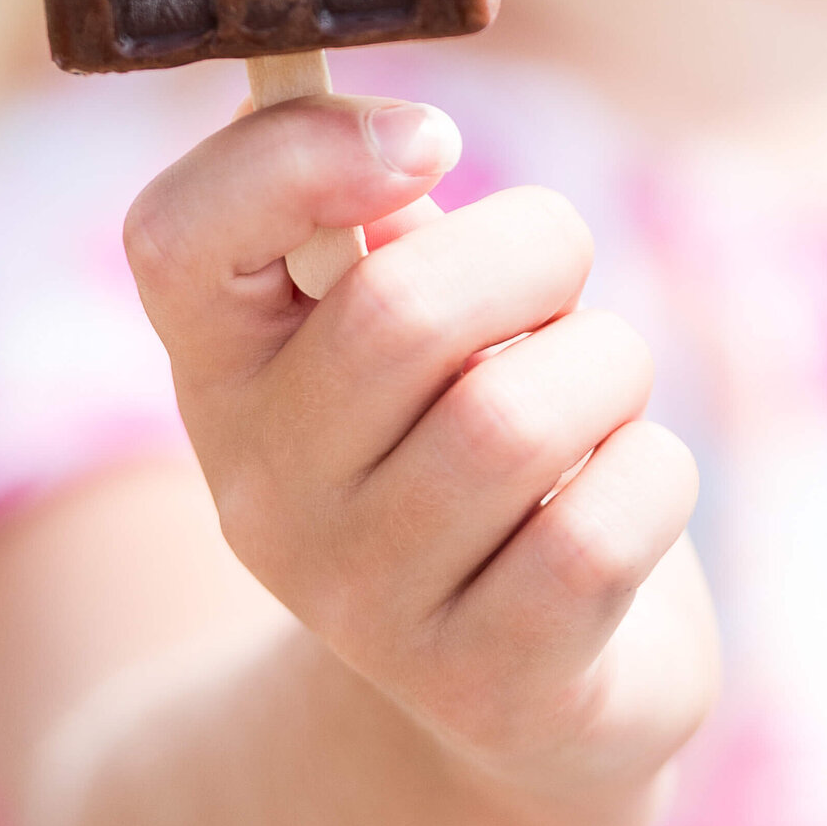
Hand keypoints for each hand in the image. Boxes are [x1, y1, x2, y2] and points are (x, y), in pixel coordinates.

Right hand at [124, 96, 718, 825]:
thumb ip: (379, 222)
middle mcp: (260, 491)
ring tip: (595, 388)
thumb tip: (401, 145)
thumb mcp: (392, 320)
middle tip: (560, 262)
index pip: (173, 238)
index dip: (296, 156)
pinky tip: (624, 485)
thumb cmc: (459, 428)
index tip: (430, 140)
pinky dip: (653, 471)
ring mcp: (360, 602)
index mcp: (221, 368)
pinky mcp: (480, 685)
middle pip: (401, 311)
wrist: (508, 673)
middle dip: (534, 248)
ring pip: (518, 418)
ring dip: (606, 365)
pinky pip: (601, 527)